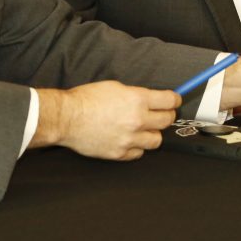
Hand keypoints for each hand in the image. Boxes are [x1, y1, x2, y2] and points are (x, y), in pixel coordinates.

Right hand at [31, 82, 179, 159]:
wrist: (66, 118)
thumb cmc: (86, 99)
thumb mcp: (115, 87)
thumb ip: (136, 94)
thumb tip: (151, 99)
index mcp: (137, 99)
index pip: (169, 101)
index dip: (174, 100)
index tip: (174, 100)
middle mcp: (137, 120)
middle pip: (167, 121)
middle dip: (167, 116)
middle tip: (161, 114)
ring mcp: (129, 139)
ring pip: (156, 140)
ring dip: (153, 133)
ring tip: (144, 129)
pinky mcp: (120, 153)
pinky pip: (139, 153)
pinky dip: (137, 147)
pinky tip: (130, 140)